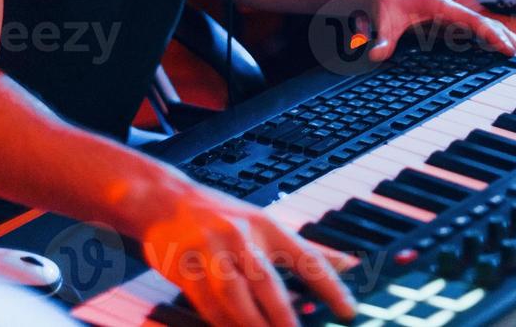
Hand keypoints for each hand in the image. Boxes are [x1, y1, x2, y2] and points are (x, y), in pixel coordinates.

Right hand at [141, 183, 357, 325]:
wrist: (165, 201)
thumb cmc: (222, 217)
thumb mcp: (265, 225)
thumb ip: (304, 249)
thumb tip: (349, 265)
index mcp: (266, 226)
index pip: (306, 257)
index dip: (330, 285)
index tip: (348, 311)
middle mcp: (241, 236)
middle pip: (267, 282)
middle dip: (285, 316)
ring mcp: (211, 252)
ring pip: (235, 297)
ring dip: (252, 324)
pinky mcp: (185, 268)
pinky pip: (208, 305)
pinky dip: (224, 323)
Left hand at [365, 0, 515, 62]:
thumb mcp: (385, 18)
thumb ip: (383, 38)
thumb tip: (377, 54)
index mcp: (443, 6)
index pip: (475, 22)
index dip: (493, 35)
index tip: (509, 48)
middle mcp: (452, 10)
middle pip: (487, 24)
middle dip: (507, 38)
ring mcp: (453, 16)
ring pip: (484, 27)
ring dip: (504, 37)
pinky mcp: (449, 22)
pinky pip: (475, 31)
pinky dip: (491, 38)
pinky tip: (501, 47)